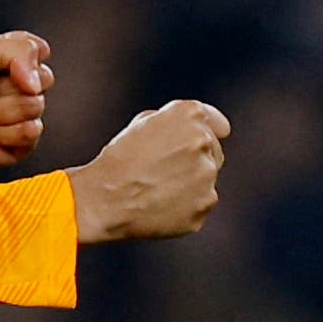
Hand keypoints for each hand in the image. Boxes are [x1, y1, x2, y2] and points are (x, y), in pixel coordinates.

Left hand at [0, 31, 52, 176]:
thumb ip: (19, 49)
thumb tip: (37, 81)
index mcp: (9, 59)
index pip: (37, 50)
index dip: (24, 57)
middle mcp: (20, 85)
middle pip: (44, 78)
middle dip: (10, 85)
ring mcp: (23, 113)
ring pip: (35, 105)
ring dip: (3, 111)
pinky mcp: (24, 139)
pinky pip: (32, 130)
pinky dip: (7, 132)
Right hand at [68, 100, 228, 241]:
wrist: (104, 199)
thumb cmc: (118, 160)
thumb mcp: (143, 124)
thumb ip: (176, 123)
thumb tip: (196, 133)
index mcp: (190, 115)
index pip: (218, 125)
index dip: (206, 134)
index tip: (198, 145)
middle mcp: (204, 141)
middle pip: (215, 153)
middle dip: (195, 160)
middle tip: (163, 171)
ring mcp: (206, 176)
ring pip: (206, 180)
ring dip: (190, 183)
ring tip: (157, 189)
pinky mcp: (203, 205)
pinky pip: (201, 204)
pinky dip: (186, 206)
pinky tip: (160, 206)